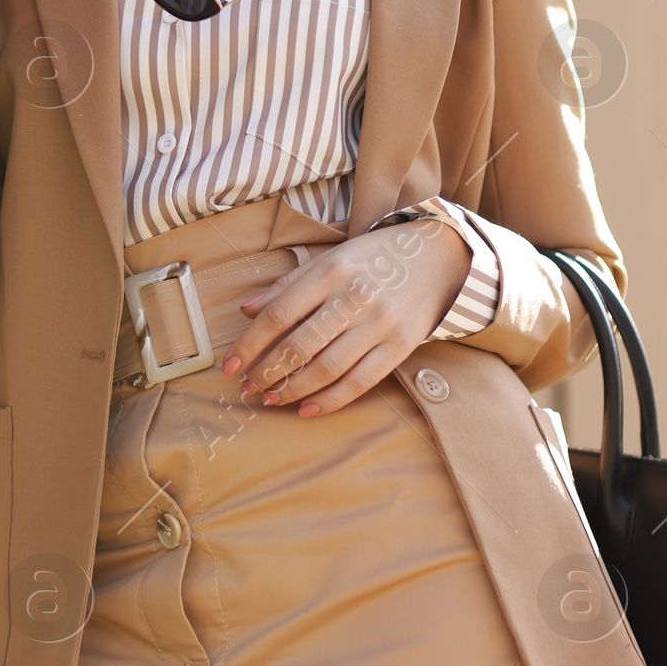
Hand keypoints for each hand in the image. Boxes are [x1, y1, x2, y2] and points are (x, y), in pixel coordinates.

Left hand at [222, 218, 470, 416]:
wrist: (435, 257)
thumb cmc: (373, 259)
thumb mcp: (329, 260)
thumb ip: (288, 286)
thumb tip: (247, 311)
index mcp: (330, 271)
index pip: (279, 314)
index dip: (250, 344)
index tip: (231, 364)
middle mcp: (354, 297)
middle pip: (299, 346)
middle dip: (268, 372)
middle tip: (249, 387)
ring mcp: (380, 323)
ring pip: (327, 368)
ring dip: (293, 390)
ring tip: (272, 398)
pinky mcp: (400, 346)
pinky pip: (360, 382)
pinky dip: (330, 400)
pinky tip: (307, 408)